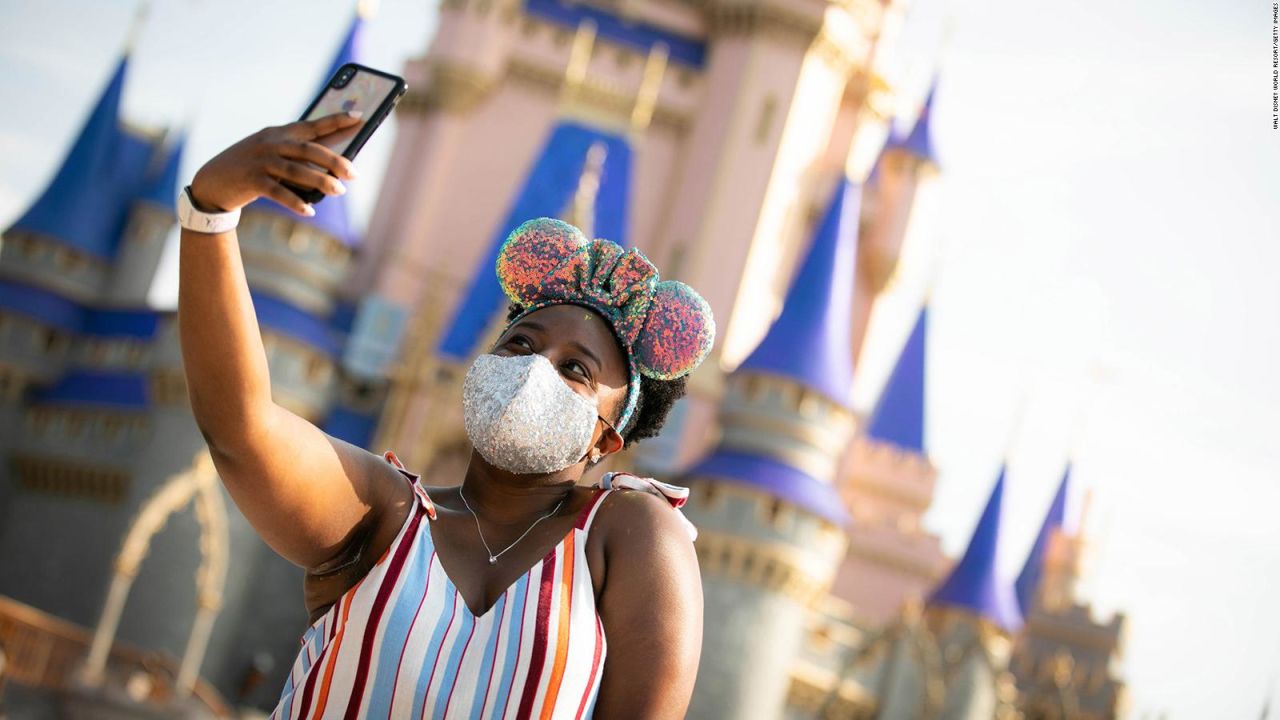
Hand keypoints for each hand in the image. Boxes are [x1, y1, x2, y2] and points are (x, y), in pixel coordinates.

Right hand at [189, 112, 361, 215]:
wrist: (212, 182)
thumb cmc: (251, 168)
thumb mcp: (271, 154)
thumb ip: (296, 155)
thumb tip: (332, 167)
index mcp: (278, 133)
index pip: (312, 126)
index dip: (336, 121)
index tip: (359, 117)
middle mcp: (270, 144)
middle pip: (309, 150)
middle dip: (335, 160)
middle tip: (354, 174)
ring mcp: (260, 161)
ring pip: (297, 170)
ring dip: (321, 182)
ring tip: (340, 192)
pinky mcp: (251, 180)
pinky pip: (278, 192)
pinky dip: (295, 202)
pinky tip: (309, 211)